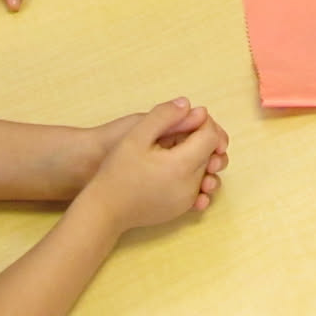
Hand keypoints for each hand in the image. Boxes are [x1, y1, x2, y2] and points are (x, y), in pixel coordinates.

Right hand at [89, 99, 229, 226]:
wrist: (104, 209)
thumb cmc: (117, 172)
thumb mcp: (136, 135)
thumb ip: (164, 115)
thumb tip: (189, 105)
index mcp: (182, 165)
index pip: (212, 137)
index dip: (203, 123)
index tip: (186, 117)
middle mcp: (190, 185)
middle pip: (212, 154)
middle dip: (203, 139)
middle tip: (182, 130)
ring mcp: (186, 200)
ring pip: (206, 172)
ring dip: (200, 157)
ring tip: (181, 149)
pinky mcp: (179, 210)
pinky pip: (197, 189)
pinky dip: (194, 176)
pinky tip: (178, 169)